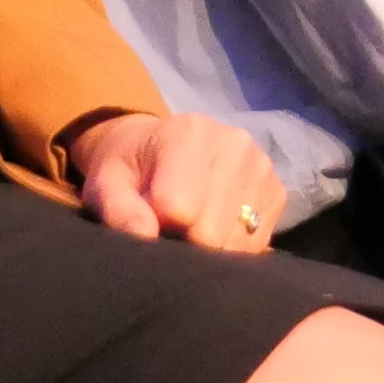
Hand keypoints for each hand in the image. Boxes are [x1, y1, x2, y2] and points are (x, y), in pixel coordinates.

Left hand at [73, 112, 286, 254]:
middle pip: (212, 231)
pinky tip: (215, 228)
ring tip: (192, 227)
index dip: (159, 230)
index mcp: (189, 133)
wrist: (158, 146)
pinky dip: (233, 247)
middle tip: (170, 229)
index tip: (150, 222)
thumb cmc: (129, 167)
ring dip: (211, 249)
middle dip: (186, 242)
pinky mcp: (278, 191)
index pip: (181, 208)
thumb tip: (144, 235)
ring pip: (237, 243)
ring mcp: (262, 166)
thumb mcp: (105, 183)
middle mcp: (235, 144)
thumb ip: (119, 209)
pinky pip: (257, 243)